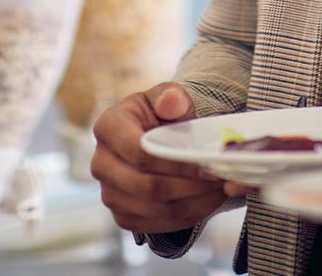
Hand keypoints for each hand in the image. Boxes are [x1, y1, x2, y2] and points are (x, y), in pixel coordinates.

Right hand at [91, 82, 230, 233]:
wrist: (152, 137)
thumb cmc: (160, 115)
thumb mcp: (167, 97)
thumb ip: (171, 97)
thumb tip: (172, 101)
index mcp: (108, 128)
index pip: (141, 153)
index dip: (178, 163)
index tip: (208, 165)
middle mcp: (101, 164)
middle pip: (147, 186)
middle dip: (189, 186)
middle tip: (219, 181)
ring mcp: (109, 193)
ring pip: (154, 209)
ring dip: (192, 203)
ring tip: (217, 190)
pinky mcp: (122, 215)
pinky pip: (156, 225)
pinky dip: (186, 217)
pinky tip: (205, 201)